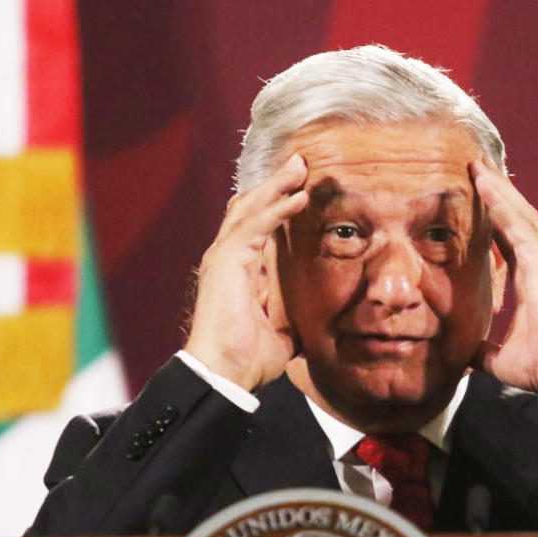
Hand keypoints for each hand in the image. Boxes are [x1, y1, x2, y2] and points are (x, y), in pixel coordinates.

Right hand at [185, 154, 309, 390]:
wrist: (225, 372)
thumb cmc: (247, 359)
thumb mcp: (282, 333)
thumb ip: (291, 317)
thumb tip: (314, 319)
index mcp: (239, 271)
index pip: (256, 227)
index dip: (276, 205)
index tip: (300, 189)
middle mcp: (227, 257)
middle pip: (250, 208)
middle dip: (275, 185)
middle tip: (300, 164)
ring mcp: (224, 256)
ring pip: (250, 208)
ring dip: (277, 186)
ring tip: (300, 167)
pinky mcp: (227, 259)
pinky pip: (255, 224)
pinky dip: (277, 208)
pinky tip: (297, 196)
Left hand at [471, 159, 537, 393]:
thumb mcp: (500, 358)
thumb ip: (483, 351)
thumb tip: (465, 353)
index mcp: (532, 280)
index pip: (509, 240)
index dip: (494, 219)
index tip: (478, 200)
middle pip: (516, 219)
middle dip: (498, 193)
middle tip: (478, 168)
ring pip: (518, 214)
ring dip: (498, 189)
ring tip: (478, 166)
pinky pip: (517, 224)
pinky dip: (501, 202)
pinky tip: (486, 184)